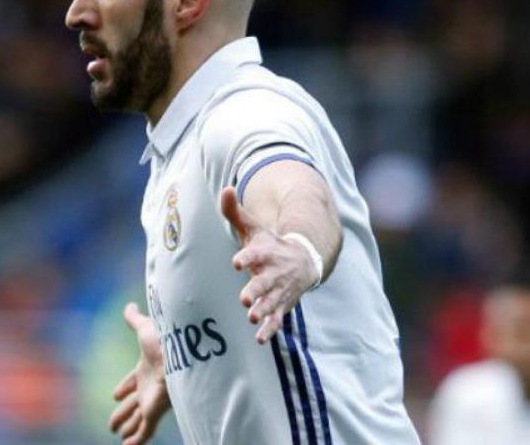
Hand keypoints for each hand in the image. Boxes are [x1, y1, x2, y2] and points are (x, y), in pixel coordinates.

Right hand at [109, 303, 170, 444]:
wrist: (178, 350)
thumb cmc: (163, 338)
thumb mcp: (145, 327)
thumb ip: (135, 318)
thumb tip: (129, 305)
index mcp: (145, 367)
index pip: (132, 381)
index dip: (124, 387)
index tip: (114, 395)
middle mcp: (148, 386)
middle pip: (133, 402)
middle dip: (123, 412)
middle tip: (113, 423)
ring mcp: (152, 400)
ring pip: (137, 418)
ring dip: (127, 427)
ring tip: (118, 434)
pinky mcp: (155, 411)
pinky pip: (144, 430)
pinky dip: (136, 441)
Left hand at [221, 186, 318, 343]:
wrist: (304, 260)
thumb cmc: (271, 245)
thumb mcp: (255, 228)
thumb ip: (235, 212)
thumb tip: (225, 188)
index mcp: (266, 252)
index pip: (255, 253)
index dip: (246, 257)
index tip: (236, 262)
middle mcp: (273, 272)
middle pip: (264, 281)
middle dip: (255, 290)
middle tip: (244, 298)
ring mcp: (279, 290)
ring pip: (271, 302)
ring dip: (262, 310)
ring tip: (251, 317)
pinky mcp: (282, 304)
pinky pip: (277, 319)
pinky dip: (270, 329)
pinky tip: (259, 339)